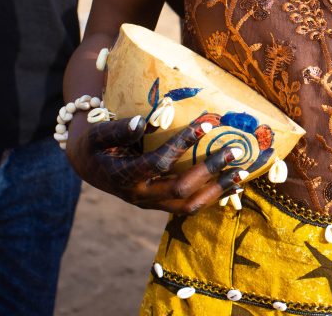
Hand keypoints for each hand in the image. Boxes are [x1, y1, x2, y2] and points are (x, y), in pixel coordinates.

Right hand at [66, 115, 245, 213]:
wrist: (89, 167)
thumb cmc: (96, 145)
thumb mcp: (99, 134)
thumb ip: (120, 130)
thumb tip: (143, 122)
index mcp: (125, 176)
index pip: (159, 162)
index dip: (183, 144)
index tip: (206, 125)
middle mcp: (140, 195)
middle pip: (180, 189)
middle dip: (210, 170)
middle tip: (235, 151)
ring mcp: (151, 204)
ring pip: (188, 206)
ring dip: (218, 191)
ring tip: (242, 174)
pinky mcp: (159, 206)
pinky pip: (189, 208)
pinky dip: (213, 198)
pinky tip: (234, 188)